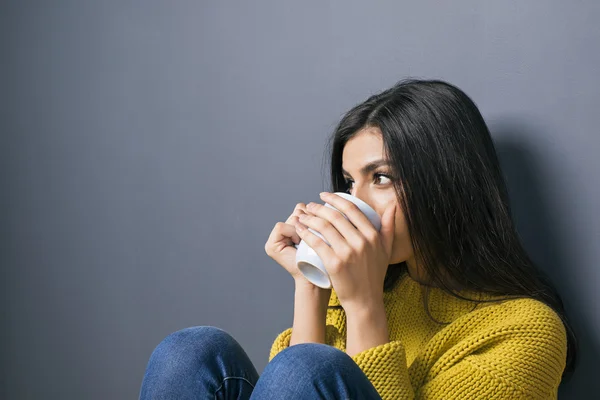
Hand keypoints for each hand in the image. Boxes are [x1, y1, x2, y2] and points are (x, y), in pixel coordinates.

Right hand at [264, 202, 317, 286]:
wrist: (317, 279)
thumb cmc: (322, 259)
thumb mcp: (319, 233)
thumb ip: (312, 218)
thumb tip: (309, 205)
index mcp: (293, 229)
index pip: (300, 209)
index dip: (311, 217)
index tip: (316, 233)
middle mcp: (281, 234)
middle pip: (296, 212)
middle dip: (307, 223)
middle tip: (310, 240)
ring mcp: (274, 240)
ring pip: (290, 219)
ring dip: (302, 230)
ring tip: (305, 244)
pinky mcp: (270, 246)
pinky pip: (281, 226)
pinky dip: (292, 233)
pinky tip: (298, 245)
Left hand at [293, 192, 395, 312]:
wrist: (365, 300)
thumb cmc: (374, 274)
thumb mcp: (386, 248)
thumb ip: (389, 226)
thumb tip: (393, 205)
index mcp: (373, 235)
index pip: (351, 209)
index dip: (335, 198)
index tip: (324, 195)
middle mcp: (361, 242)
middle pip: (335, 216)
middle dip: (319, 207)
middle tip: (310, 206)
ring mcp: (348, 253)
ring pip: (324, 227)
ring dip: (310, 218)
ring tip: (303, 216)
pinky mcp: (335, 264)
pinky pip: (317, 242)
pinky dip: (306, 233)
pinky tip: (299, 228)